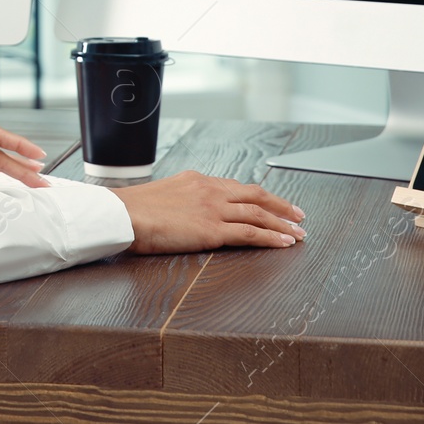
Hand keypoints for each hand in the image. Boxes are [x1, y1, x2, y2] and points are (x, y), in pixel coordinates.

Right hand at [110, 171, 305, 252]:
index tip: (271, 203)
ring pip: (258, 214)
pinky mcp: (212, 230)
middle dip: (280, 206)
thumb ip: (180, 201)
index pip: (235, 187)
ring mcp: (213, 209)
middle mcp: (209, 190)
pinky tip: (284, 242)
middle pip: (255, 195)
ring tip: (299, 233)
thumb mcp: (161, 197)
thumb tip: (183, 213)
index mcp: (197, 180)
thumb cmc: (133, 210)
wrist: (124, 215)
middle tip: (298, 215)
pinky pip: (250, 233)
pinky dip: (271, 237)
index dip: (258, 196)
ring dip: (282, 224)